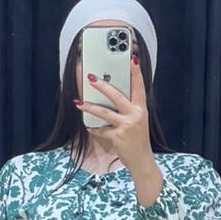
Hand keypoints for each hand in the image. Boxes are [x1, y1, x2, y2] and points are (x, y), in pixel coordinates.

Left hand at [75, 55, 151, 173]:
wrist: (141, 160)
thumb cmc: (138, 139)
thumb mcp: (138, 121)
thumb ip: (129, 109)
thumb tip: (113, 97)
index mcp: (141, 108)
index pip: (139, 87)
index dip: (136, 73)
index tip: (132, 60)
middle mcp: (135, 115)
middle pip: (116, 96)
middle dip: (102, 86)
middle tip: (90, 78)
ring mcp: (126, 125)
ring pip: (104, 112)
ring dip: (90, 107)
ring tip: (79, 103)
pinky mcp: (117, 136)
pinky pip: (101, 130)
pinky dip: (94, 129)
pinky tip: (89, 127)